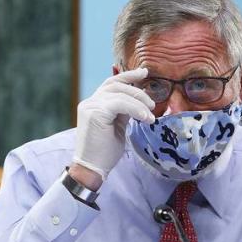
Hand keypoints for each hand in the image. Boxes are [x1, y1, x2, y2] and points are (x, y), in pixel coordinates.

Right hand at [72, 68, 154, 185]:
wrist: (91, 169)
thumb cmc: (104, 153)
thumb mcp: (117, 127)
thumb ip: (123, 112)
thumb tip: (138, 102)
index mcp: (94, 104)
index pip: (112, 83)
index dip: (128, 75)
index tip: (144, 72)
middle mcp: (90, 102)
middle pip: (116, 85)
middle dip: (137, 89)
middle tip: (152, 103)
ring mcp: (90, 106)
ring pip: (120, 94)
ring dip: (139, 102)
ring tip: (151, 115)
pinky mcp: (94, 113)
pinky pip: (120, 104)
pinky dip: (135, 109)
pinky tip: (145, 118)